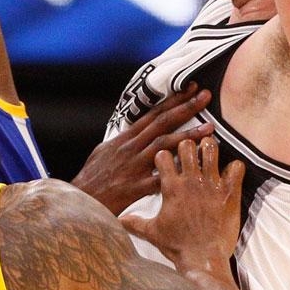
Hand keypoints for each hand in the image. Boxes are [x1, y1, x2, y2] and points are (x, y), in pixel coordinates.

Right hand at [71, 86, 215, 214]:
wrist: (79, 200)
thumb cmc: (92, 178)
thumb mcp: (104, 152)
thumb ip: (123, 141)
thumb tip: (135, 131)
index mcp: (125, 139)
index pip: (153, 114)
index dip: (172, 100)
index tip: (189, 89)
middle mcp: (131, 148)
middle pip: (162, 123)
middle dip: (185, 108)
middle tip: (205, 96)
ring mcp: (133, 166)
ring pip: (164, 145)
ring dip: (188, 135)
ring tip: (210, 128)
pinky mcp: (134, 188)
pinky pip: (159, 178)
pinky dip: (177, 172)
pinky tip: (194, 168)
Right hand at [121, 137, 244, 271]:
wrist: (202, 259)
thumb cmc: (177, 245)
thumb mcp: (152, 233)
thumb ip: (135, 222)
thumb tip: (119, 221)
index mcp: (171, 187)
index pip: (163, 155)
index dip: (164, 156)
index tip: (168, 162)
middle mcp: (191, 181)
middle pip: (187, 145)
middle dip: (188, 147)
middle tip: (191, 154)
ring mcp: (211, 184)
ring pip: (211, 149)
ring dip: (210, 150)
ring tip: (209, 156)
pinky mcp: (229, 192)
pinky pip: (236, 168)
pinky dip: (234, 168)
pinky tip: (230, 175)